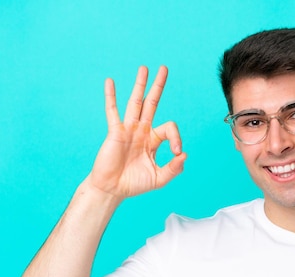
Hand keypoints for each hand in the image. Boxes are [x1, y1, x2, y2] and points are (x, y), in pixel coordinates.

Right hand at [89, 66, 186, 199]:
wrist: (112, 189)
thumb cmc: (134, 183)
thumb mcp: (159, 178)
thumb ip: (174, 168)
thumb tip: (184, 154)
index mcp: (153, 140)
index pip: (169, 128)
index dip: (176, 137)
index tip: (176, 152)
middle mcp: (141, 131)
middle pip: (151, 103)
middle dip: (158, 86)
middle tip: (164, 68)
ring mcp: (128, 129)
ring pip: (135, 102)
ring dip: (140, 85)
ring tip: (144, 68)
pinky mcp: (115, 132)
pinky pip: (112, 112)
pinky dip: (111, 97)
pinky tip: (110, 81)